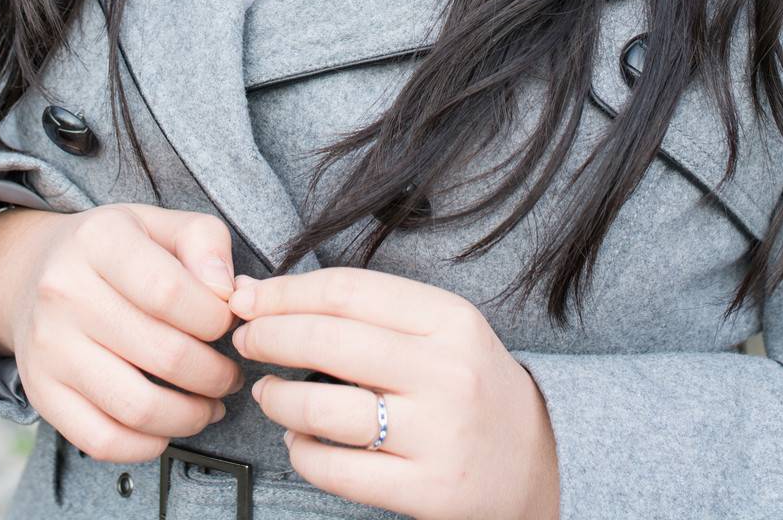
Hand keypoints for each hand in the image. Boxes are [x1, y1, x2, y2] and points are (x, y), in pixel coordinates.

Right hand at [5, 203, 244, 462]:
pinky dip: (147, 444)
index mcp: (97, 238)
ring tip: (208, 403)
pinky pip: (102, 441)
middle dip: (215, 373)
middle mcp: (65, 292)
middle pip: (164, 354)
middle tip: (229, 372)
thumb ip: (204, 242)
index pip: (171, 292)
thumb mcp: (158, 221)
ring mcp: (49, 347)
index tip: (228, 322)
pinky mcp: (41, 392)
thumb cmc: (110, 250)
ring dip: (191, 416)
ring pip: (137, 408)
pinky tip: (167, 425)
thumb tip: (226, 291)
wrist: (32, 272)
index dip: (215, 318)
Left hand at [227, 267, 558, 519]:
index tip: (251, 297)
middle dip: (269, 336)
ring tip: (268, 392)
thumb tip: (274, 296)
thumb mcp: (442, 328)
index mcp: (449, 320)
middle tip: (244, 338)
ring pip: (325, 408)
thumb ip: (372, 311)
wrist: (537, 458)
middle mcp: (446, 373)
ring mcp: (438, 435)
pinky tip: (298, 438)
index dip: (285, 292)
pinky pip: (340, 470)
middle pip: (328, 342)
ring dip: (278, 397)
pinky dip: (302, 452)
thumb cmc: (471, 382)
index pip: (346, 291)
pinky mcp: (428, 491)